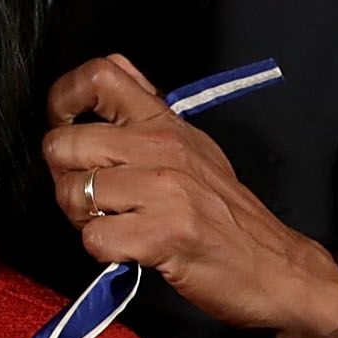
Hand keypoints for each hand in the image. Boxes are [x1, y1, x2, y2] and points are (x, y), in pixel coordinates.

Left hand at [44, 55, 337, 337]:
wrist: (274, 267)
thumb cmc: (229, 213)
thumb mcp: (194, 146)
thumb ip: (149, 112)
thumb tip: (112, 70)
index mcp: (166, 122)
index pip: (99, 75)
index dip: (62, 98)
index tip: (63, 124)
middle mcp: (162, 148)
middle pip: (65, 144)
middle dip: (64, 178)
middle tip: (89, 197)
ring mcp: (163, 191)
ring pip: (74, 193)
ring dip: (82, 218)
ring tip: (112, 224)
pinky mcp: (162, 236)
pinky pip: (95, 238)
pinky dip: (103, 251)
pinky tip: (129, 248)